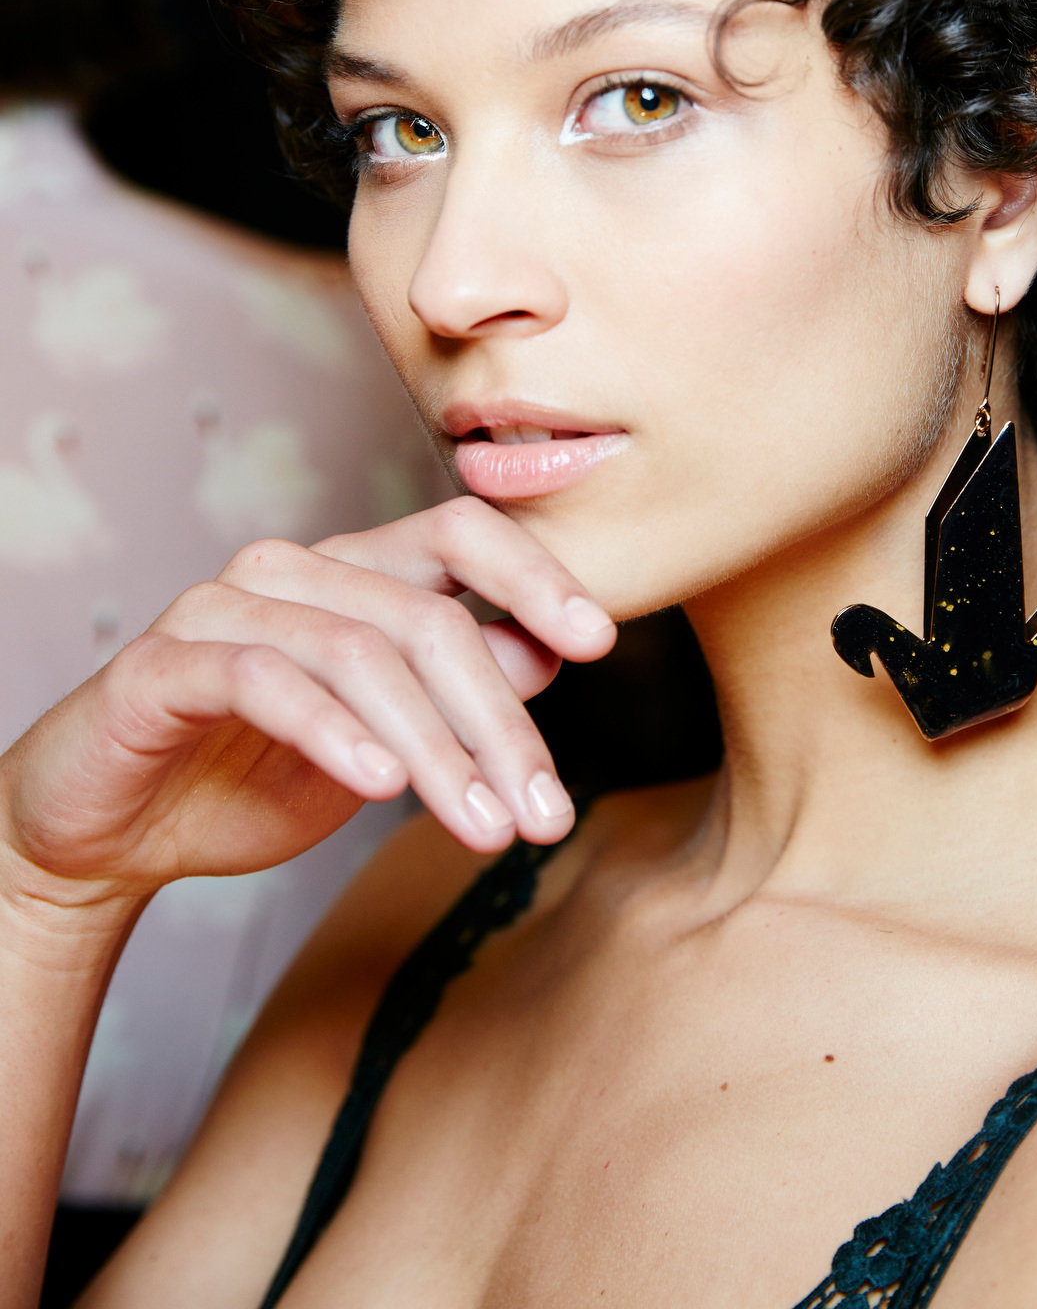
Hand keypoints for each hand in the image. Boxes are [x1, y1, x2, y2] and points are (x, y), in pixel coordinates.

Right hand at [0, 498, 615, 911]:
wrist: (106, 832)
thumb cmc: (249, 777)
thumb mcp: (382, 743)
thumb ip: (457, 691)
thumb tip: (551, 653)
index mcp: (352, 570)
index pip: (460, 532)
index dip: (535, 575)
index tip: (600, 643)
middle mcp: (292, 569)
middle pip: (427, 616)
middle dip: (500, 722)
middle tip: (546, 813)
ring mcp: (223, 607)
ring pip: (360, 652)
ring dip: (435, 748)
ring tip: (485, 827)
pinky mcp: (163, 663)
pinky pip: (265, 681)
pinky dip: (333, 732)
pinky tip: (380, 787)